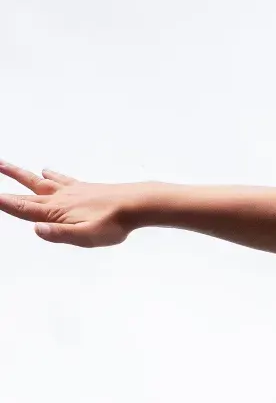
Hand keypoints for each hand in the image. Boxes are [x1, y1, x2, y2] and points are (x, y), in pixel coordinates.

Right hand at [0, 161, 138, 246]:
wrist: (135, 205)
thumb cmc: (113, 224)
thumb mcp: (86, 236)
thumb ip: (60, 234)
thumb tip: (36, 229)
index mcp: (57, 212)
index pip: (25, 208)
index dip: (6, 204)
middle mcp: (59, 198)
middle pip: (27, 189)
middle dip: (9, 182)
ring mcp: (71, 191)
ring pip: (40, 180)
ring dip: (22, 174)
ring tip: (6, 166)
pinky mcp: (83, 188)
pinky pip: (61, 178)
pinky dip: (50, 174)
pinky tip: (47, 170)